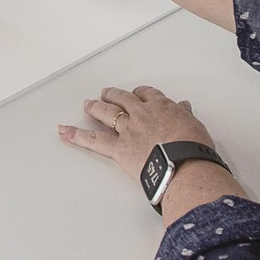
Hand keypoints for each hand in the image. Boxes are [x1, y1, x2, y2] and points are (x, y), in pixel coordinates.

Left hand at [58, 84, 228, 187]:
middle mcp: (142, 114)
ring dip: (95, 108)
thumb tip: (184, 106)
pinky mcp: (119, 148)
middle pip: (123, 99)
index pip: (148, 94)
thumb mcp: (195, 127)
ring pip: (107, 113)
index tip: (138, 94)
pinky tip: (63, 131)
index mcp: (163, 107)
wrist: (185, 165)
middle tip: (106, 94)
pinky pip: (94, 140)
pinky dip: (76, 135)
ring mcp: (128, 129)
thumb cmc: (195, 149)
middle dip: (113, 95)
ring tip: (87, 105)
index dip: (140, 93)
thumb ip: (186, 115)